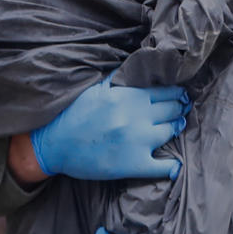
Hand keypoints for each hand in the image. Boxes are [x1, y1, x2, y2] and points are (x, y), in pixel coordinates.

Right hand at [23, 76, 188, 181]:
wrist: (53, 145)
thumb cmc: (73, 115)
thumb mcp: (96, 89)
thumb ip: (120, 78)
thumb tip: (139, 67)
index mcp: (129, 96)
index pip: (166, 90)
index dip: (175, 92)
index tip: (177, 95)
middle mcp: (138, 117)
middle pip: (173, 109)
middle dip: (177, 107)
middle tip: (178, 109)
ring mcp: (139, 142)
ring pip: (172, 131)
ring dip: (174, 128)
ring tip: (172, 127)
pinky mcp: (134, 164)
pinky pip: (163, 166)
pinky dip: (170, 166)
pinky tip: (172, 165)